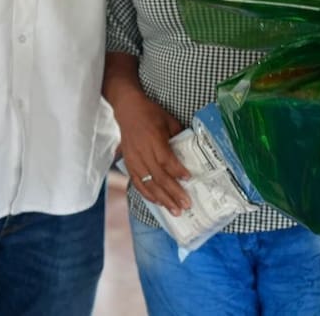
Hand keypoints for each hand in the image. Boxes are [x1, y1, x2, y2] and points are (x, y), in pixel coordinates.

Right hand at [112, 88, 190, 214]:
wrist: (127, 109)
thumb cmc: (151, 113)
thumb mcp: (169, 120)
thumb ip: (179, 135)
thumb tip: (191, 151)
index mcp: (153, 139)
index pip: (165, 159)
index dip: (177, 171)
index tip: (189, 179)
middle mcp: (142, 152)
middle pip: (158, 176)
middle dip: (173, 193)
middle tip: (186, 205)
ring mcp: (134, 160)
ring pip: (148, 184)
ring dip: (162, 199)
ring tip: (175, 210)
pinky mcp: (129, 164)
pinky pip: (138, 183)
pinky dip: (148, 195)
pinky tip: (158, 202)